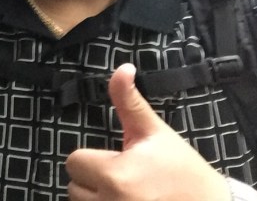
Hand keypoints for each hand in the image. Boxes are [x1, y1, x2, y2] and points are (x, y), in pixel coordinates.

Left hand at [65, 63, 230, 200]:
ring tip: (126, 191)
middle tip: (124, 176)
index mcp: (116, 176)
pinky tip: (125, 200)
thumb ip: (129, 101)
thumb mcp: (154, 132)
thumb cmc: (182, 170)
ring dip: (96, 197)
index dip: (92, 157)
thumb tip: (122, 68)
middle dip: (93, 179)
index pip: (74, 161)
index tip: (116, 159)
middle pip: (74, 185)